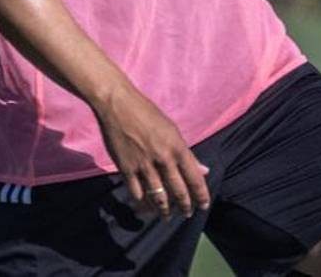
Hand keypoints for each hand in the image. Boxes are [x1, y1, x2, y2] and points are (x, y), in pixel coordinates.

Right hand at [94, 83, 210, 219]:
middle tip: (186, 213)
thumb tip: (203, 170)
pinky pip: (137, 193)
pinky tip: (146, 207)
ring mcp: (144, 165)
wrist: (116, 104)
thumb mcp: (171, 129)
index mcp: (177, 147)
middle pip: (178, 192)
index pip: (195, 178)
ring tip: (166, 216)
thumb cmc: (146, 112)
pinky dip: (143, 203)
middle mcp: (163, 158)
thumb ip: (186, 153)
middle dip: (185, 207)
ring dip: (164, 210)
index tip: (203, 205)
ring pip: (158, 197)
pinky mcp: (126, 168)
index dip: (201, 196)